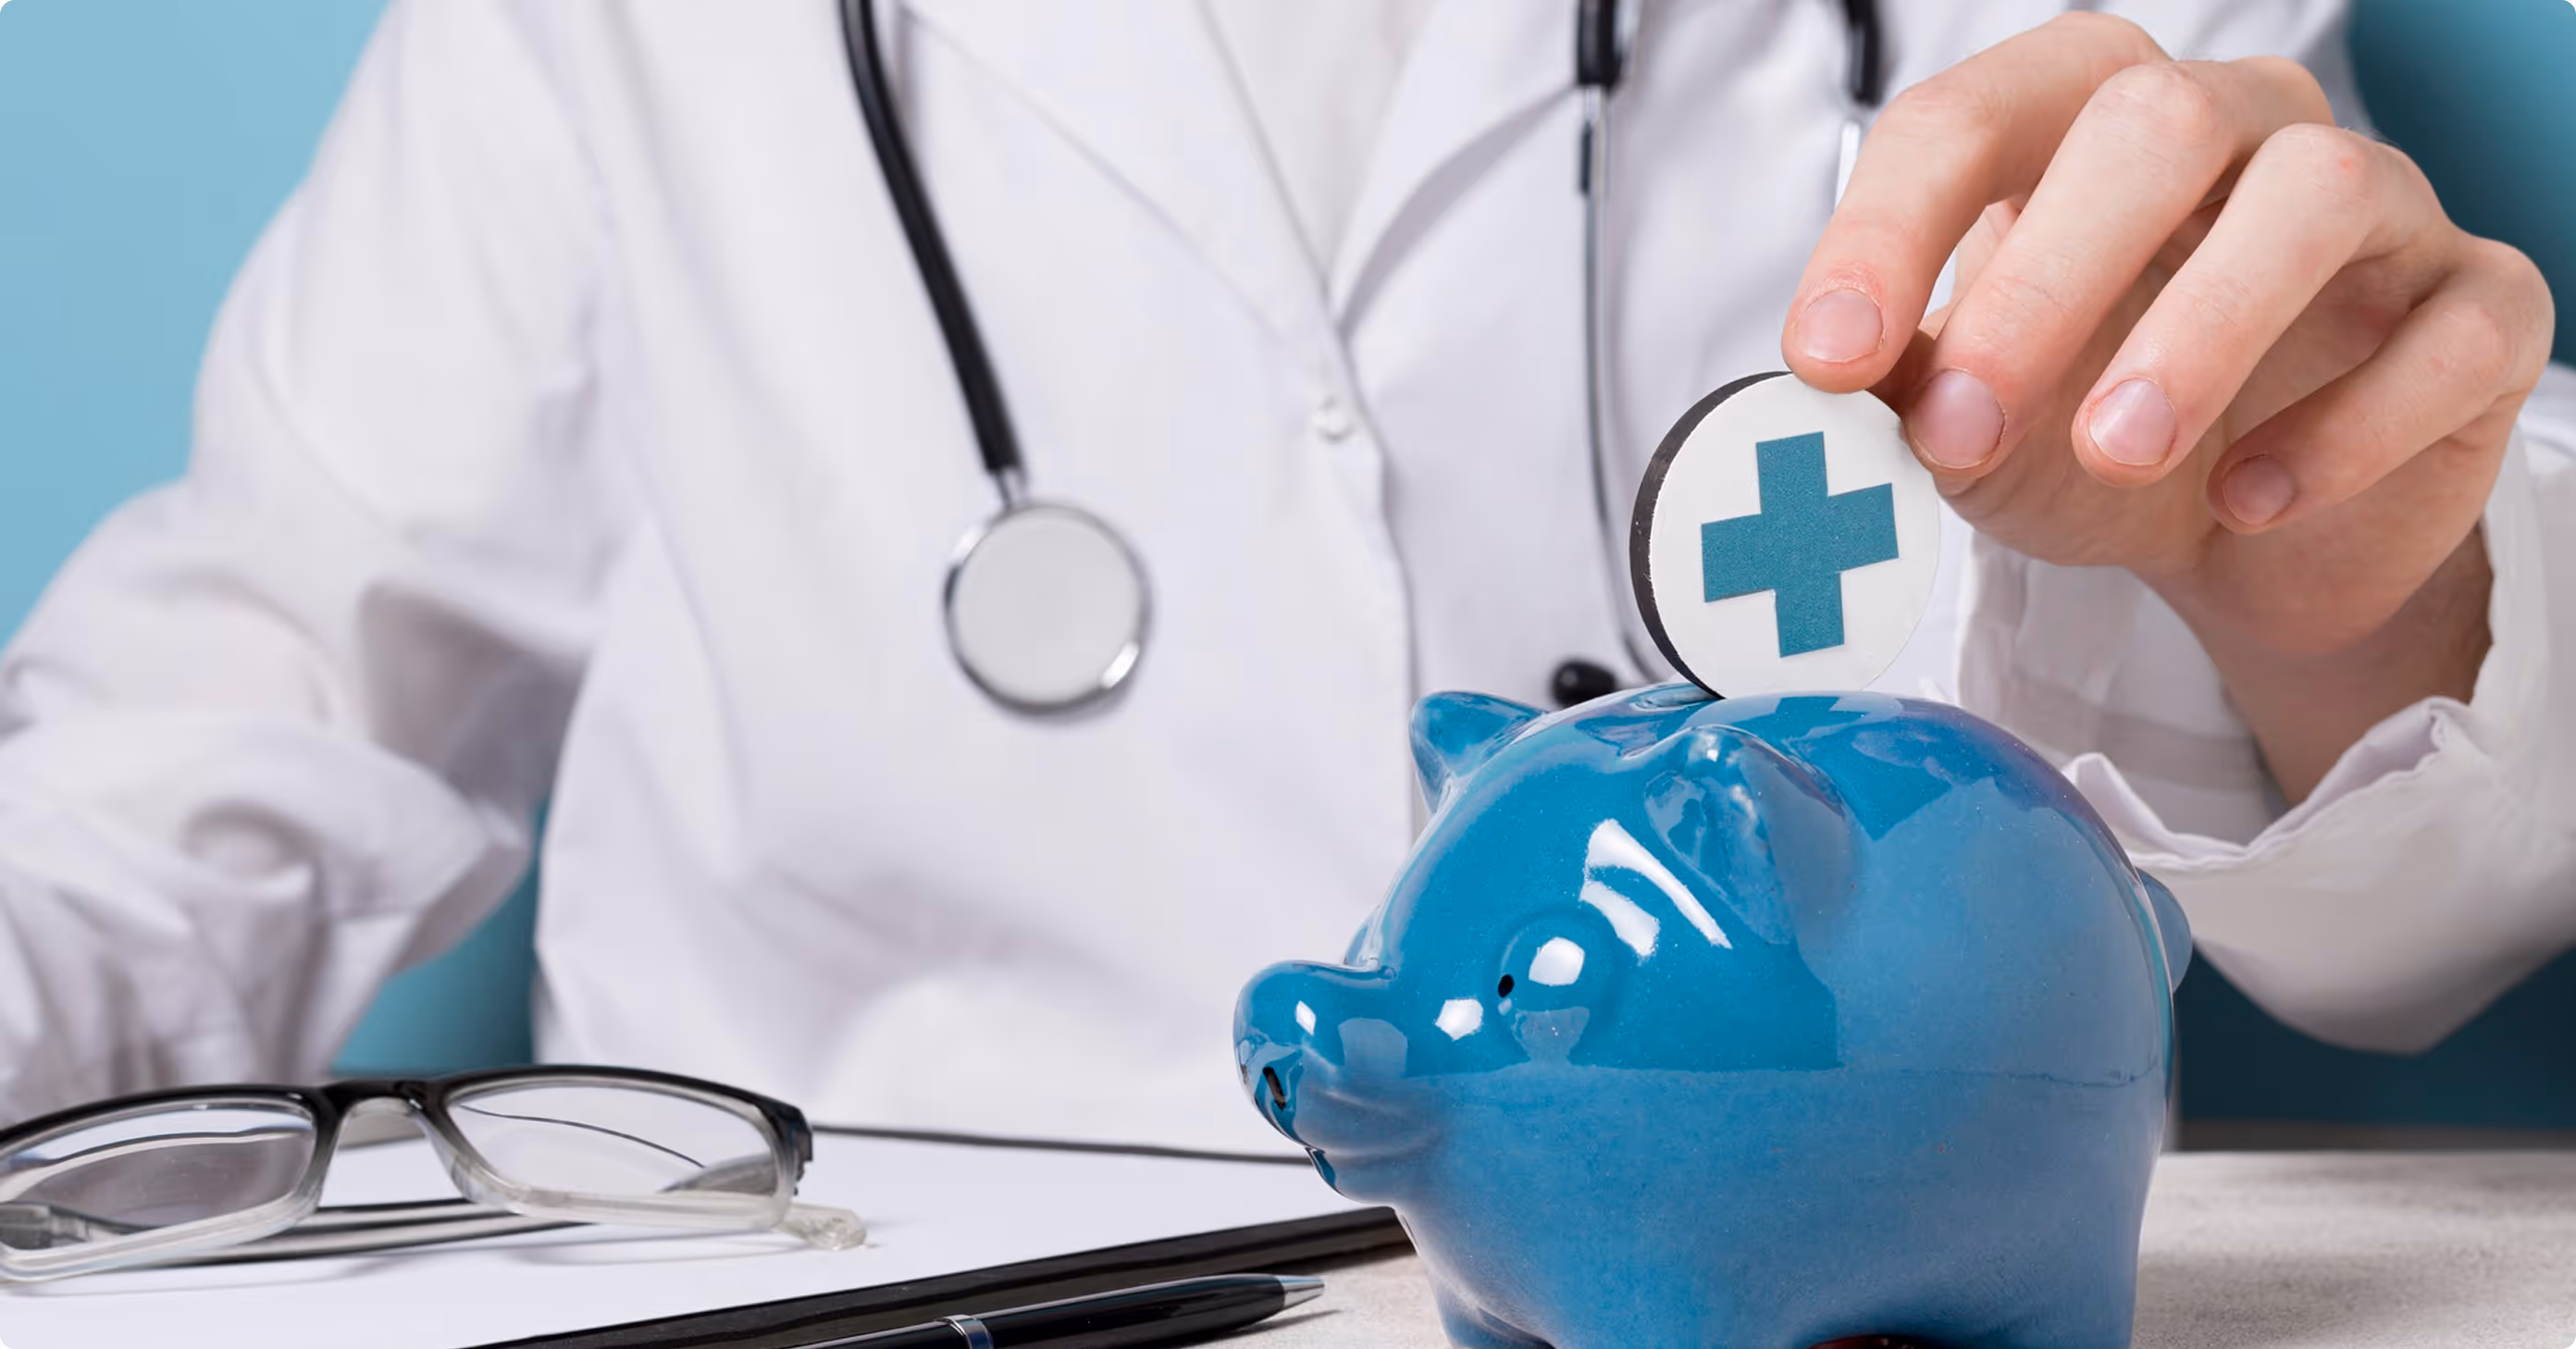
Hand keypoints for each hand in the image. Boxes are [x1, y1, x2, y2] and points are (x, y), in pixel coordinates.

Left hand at [1780, 13, 2553, 800]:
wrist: (2242, 540)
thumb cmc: (2090, 441)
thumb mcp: (1972, 426)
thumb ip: (1904, 392)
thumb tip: (1826, 392)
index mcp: (2079, 127)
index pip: (1971, 120)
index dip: (1888, 232)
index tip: (1824, 360)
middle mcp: (2234, 130)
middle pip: (2151, 121)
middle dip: (2045, 276)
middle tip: (1969, 423)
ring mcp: (2375, 207)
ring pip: (2316, 191)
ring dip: (2201, 328)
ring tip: (2118, 451)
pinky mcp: (2478, 309)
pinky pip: (2448, 330)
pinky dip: (2348, 425)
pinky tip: (2251, 501)